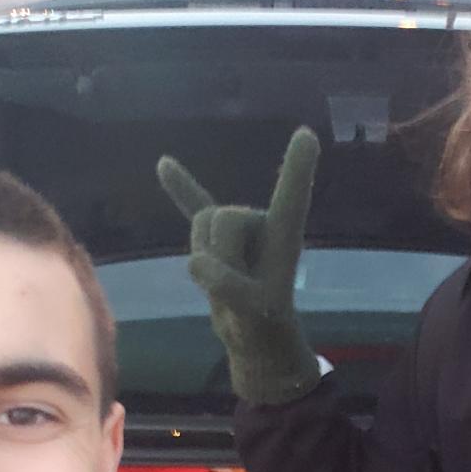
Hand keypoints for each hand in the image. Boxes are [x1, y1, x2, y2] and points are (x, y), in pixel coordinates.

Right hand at [157, 128, 322, 404]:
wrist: (252, 336)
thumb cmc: (264, 325)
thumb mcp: (254, 312)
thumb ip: (229, 286)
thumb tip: (198, 265)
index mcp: (284, 235)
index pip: (291, 197)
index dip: (298, 169)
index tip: (307, 135)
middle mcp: (261, 223)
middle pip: (223, 219)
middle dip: (219, 255)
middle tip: (234, 289)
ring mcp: (237, 228)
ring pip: (201, 226)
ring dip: (203, 260)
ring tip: (221, 282)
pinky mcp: (214, 237)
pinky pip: (193, 206)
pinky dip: (180, 187)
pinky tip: (163, 164)